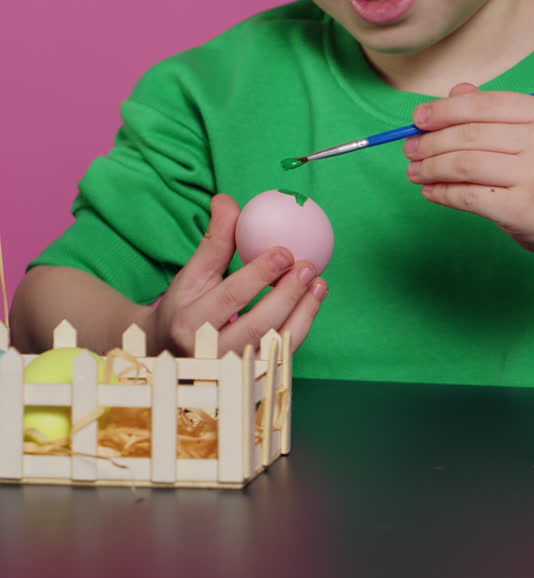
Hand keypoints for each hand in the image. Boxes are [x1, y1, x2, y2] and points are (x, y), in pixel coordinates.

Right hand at [139, 194, 327, 356]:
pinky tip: (314, 300)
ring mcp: (235, 370)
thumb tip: (227, 200)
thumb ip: (213, 241)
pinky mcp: (254, 377)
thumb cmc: (183, 309)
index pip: (229, 298)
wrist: (170, 355)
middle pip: (257, 325)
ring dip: (304, 311)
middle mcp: (211, 352)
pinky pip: (285, 353)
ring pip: (277, 343)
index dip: (259, 275)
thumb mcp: (191, 276)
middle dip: (287, 295)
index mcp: (189, 323)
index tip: (284, 251)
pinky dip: (303, 325)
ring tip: (320, 283)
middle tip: (309, 267)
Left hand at [404, 83, 533, 264]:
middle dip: (430, 141)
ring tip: (415, 172)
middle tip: (410, 148)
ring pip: (463, 164)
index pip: (482, 104)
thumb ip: (494, 114)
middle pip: (468, 135)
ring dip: (430, 168)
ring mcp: (533, 175)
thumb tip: (452, 93)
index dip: (443, 110)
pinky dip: (442, 193)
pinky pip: (467, 196)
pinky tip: (431, 192)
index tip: (417, 119)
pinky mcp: (520, 208)